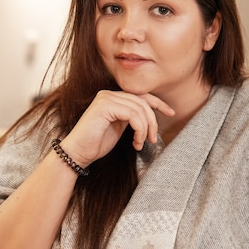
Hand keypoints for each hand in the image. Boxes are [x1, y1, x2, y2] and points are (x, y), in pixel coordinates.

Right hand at [59, 91, 174, 167]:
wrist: (78, 154)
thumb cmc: (97, 144)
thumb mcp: (120, 127)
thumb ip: (132, 117)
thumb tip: (151, 116)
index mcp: (113, 98)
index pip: (141, 95)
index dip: (158, 103)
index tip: (171, 113)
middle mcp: (109, 94)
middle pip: (143, 102)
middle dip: (153, 121)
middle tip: (153, 139)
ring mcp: (105, 98)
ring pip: (139, 108)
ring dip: (146, 128)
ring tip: (142, 143)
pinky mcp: (104, 106)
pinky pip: (132, 114)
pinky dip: (139, 129)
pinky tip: (136, 142)